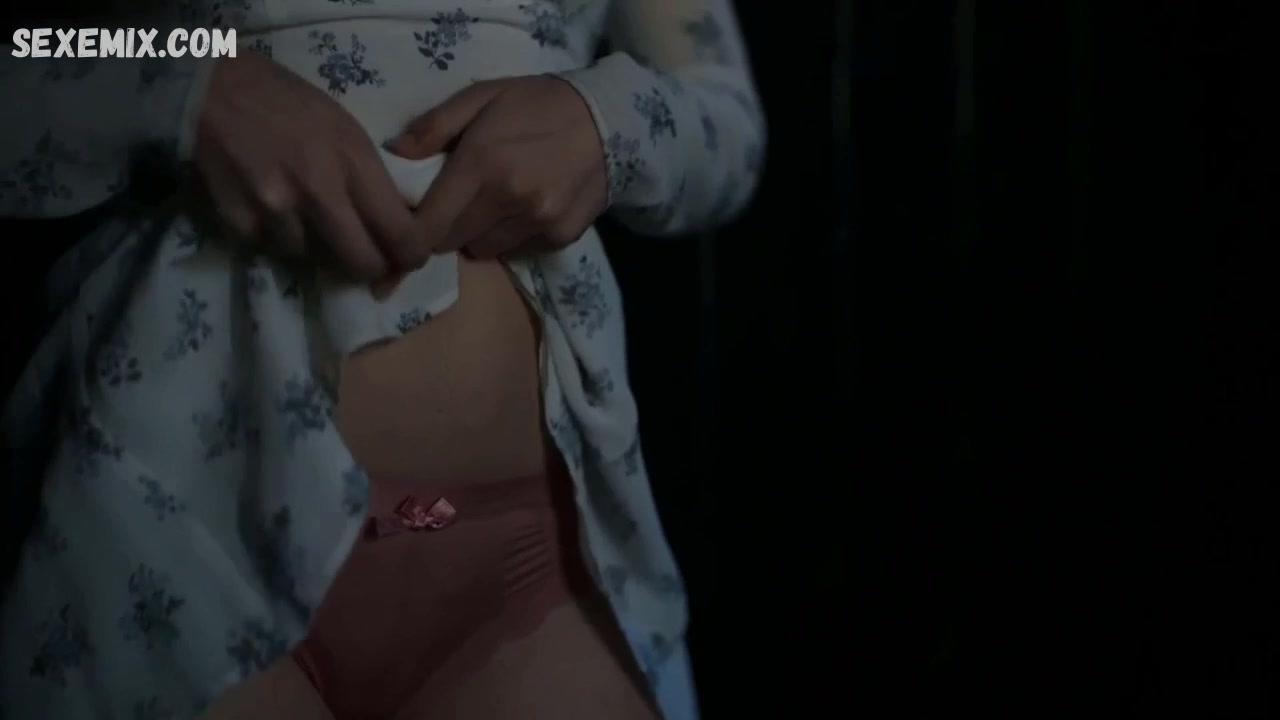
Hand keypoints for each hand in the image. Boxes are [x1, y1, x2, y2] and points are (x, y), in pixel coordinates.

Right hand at [193, 52, 421, 279]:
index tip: (409, 258)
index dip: (409, 255)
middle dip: (370, 268)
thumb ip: (367, 176)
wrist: (209, 86)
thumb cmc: (284, 101)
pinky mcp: (239, 220)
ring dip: (314, 246)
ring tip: (302, 215)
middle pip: (361, 261)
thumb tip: (391, 223)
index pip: (399, 231)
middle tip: (369, 262)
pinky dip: (274, 236)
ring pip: (313, 258)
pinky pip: (270, 247)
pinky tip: (267, 206)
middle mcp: (319, 190)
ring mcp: (276, 209)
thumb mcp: (343, 127)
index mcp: (353, 159)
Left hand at [388, 75, 605, 259]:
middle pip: (451, 241)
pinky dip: (510, 236)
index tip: (402, 235)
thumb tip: (394, 155)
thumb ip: (434, 126)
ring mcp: (537, 222)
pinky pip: (517, 249)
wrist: (608, 120)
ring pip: (483, 249)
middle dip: (442, 229)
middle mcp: (507, 200)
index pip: (428, 225)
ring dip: (476, 234)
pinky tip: (522, 209)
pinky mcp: (560, 237)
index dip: (409, 236)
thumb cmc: (536, 103)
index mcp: (481, 164)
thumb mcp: (481, 97)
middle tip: (449, 208)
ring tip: (489, 206)